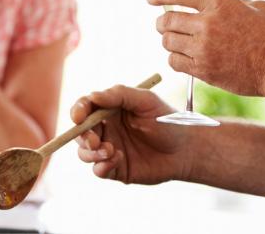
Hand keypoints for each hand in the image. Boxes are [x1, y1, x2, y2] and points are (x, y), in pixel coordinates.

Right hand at [72, 85, 190, 184]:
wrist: (186, 149)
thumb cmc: (167, 120)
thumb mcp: (146, 100)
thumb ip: (119, 94)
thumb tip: (92, 97)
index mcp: (111, 110)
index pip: (85, 108)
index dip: (78, 111)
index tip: (78, 117)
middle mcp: (107, 129)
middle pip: (81, 133)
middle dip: (82, 136)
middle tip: (95, 140)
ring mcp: (109, 149)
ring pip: (85, 153)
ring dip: (91, 153)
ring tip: (109, 150)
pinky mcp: (116, 169)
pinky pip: (98, 170)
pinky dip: (102, 166)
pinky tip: (118, 158)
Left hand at [149, 0, 264, 97]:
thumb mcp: (257, 6)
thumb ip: (233, 2)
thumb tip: (218, 5)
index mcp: (219, 2)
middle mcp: (207, 23)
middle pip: (167, 20)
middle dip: (162, 22)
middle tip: (164, 25)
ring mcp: (203, 48)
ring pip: (167, 42)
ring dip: (168, 41)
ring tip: (175, 42)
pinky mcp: (203, 70)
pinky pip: (175, 62)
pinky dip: (174, 59)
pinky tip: (182, 58)